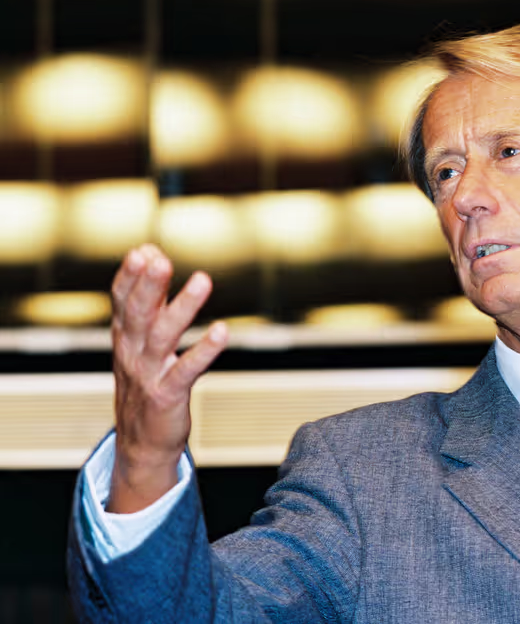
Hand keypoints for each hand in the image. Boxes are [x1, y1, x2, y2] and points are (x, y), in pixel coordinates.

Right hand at [107, 244, 227, 512]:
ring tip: (203, 281)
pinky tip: (223, 331)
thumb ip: (150, 301)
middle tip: (160, 259)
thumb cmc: (146, 385)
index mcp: (125, 338)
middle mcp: (132, 353)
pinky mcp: (168, 395)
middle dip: (148, 285)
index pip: (121, 301)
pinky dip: (205, 350)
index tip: (144, 250)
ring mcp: (149, 375)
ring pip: (162, 336)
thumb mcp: (141, 343)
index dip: (131, 276)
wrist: (142, 443)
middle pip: (138, 314)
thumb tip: (153, 256)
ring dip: (182, 308)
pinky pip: (187, 370)